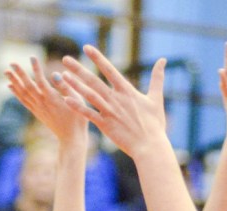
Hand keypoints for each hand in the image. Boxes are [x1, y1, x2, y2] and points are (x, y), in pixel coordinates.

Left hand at [5, 56, 87, 144]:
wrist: (72, 139)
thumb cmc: (78, 119)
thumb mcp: (78, 102)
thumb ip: (66, 87)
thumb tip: (56, 73)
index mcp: (53, 99)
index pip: (41, 81)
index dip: (36, 69)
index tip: (32, 57)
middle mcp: (43, 103)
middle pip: (28, 86)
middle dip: (19, 74)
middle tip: (11, 62)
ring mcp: (39, 109)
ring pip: (23, 93)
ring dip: (14, 82)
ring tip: (6, 71)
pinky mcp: (38, 113)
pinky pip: (24, 102)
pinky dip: (16, 93)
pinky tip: (10, 86)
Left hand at [60, 44, 167, 159]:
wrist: (150, 147)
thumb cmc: (155, 125)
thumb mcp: (157, 99)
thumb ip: (158, 78)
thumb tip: (163, 60)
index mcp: (127, 92)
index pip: (110, 70)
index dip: (98, 58)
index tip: (86, 47)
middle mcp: (116, 99)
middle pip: (94, 80)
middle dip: (78, 69)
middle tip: (65, 59)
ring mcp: (109, 112)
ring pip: (89, 95)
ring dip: (75, 85)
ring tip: (62, 76)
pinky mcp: (105, 126)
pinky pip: (89, 114)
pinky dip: (77, 107)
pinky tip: (66, 99)